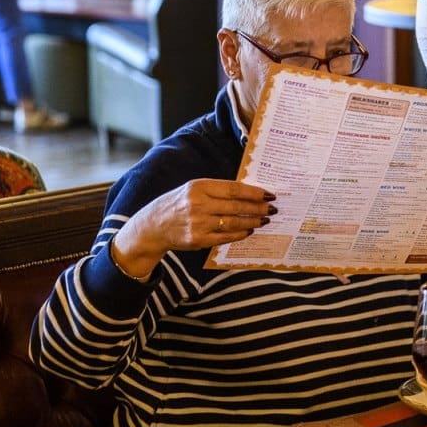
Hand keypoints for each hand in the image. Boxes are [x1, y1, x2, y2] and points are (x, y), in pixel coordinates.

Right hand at [112, 179, 276, 279]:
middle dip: (258, 208)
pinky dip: (240, 235)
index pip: (234, 189)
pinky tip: (249, 231)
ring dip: (252, 222)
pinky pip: (225, 237)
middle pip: (236, 207)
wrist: (153, 226)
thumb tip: (249, 193)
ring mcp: (197, 223)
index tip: (269, 194)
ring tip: (264, 220)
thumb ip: (218, 190)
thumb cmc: (179, 204)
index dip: (254, 193)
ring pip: (233, 223)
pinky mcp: (197, 240)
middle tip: (273, 209)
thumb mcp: (194, 189)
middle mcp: (198, 204)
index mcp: (199, 187)